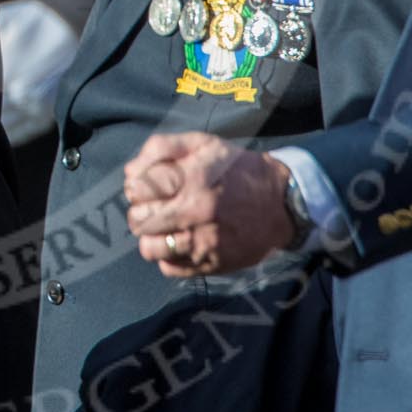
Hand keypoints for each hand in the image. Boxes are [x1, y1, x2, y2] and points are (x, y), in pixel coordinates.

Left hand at [122, 131, 292, 276]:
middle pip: (139, 219)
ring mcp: (203, 241)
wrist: (281, 203)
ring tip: (163, 228)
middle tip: (154, 207)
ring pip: (150, 248)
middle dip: (140, 211)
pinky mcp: (211, 264)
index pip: (140, 187)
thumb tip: (130, 171)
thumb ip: (162, 148)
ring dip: (151, 237)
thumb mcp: (203, 143)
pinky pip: (170, 267)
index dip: (136, 187)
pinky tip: (181, 242)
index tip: (144, 188)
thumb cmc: (236, 170)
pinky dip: (169, 256)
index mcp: (193, 177)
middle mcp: (196, 211)